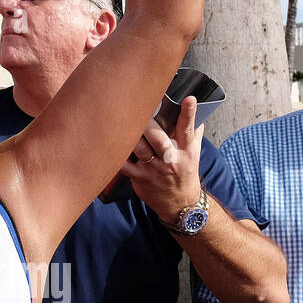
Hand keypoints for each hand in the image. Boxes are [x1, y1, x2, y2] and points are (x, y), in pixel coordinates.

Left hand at [121, 96, 204, 222]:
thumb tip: (194, 107)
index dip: (189, 113)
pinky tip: (108, 143)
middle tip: (139, 109)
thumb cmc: (185, 172)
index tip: (189, 99)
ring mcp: (154, 169)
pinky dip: (116, 154)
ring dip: (130, 135)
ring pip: (139, 148)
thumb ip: (192, 131)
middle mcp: (171, 159)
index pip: (188, 129)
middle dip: (148, 124)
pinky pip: (124, 164)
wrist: (180, 203)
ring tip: (121, 120)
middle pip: (158, 138)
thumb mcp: (194, 153)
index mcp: (186, 150)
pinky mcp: (139, 177)